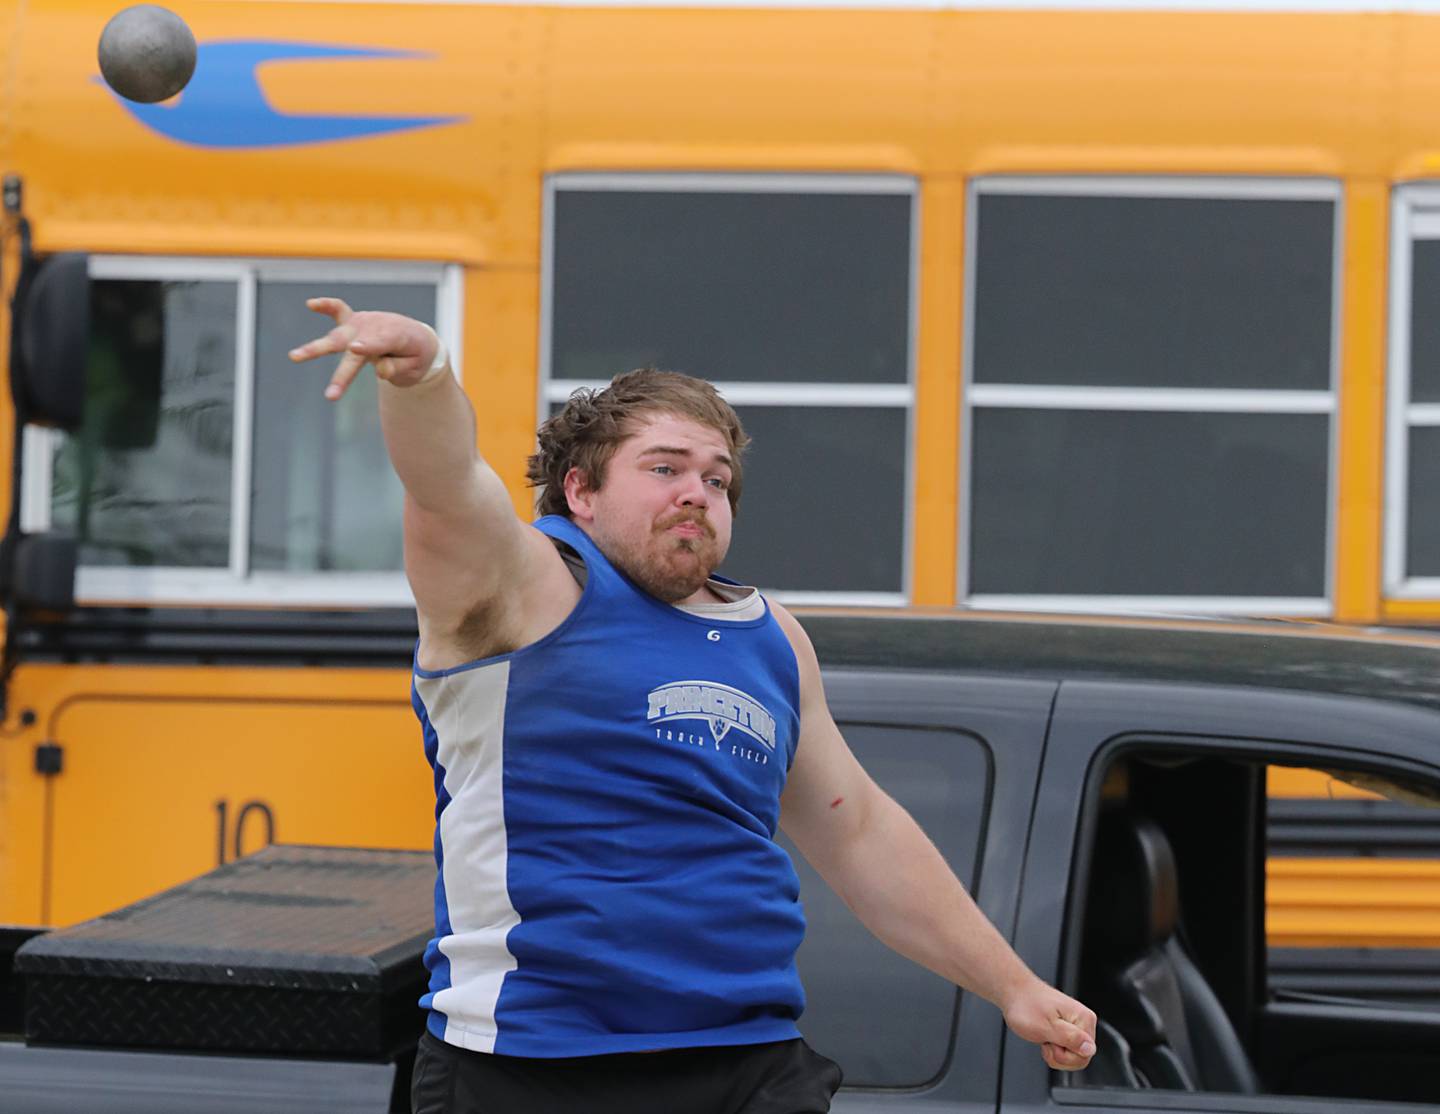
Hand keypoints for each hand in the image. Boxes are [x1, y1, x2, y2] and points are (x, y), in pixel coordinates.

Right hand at [288, 297, 442, 400]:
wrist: (416, 336)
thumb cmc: (415, 355)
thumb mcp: (414, 368)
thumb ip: (398, 368)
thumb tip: (380, 371)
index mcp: (396, 337)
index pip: (380, 343)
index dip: (368, 346)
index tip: (355, 349)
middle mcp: (376, 328)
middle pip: (355, 350)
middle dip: (343, 373)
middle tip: (330, 395)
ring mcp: (362, 323)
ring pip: (338, 337)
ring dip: (316, 349)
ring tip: (294, 357)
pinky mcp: (352, 321)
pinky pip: (338, 310)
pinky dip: (325, 306)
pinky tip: (311, 304)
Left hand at [1002, 979, 1096, 1070]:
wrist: (1014, 992)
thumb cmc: (1025, 1005)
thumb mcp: (1045, 1026)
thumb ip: (1070, 1039)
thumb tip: (1090, 1049)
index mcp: (1083, 1019)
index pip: (1086, 1055)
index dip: (1065, 1055)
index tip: (1051, 1042)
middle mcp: (1083, 1021)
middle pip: (1080, 1057)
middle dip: (1060, 1056)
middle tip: (1046, 1039)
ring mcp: (1075, 1026)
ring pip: (1072, 1057)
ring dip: (1055, 1054)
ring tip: (1044, 1037)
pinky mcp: (1067, 1029)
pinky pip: (1066, 1051)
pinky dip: (1053, 1050)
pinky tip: (1045, 1038)